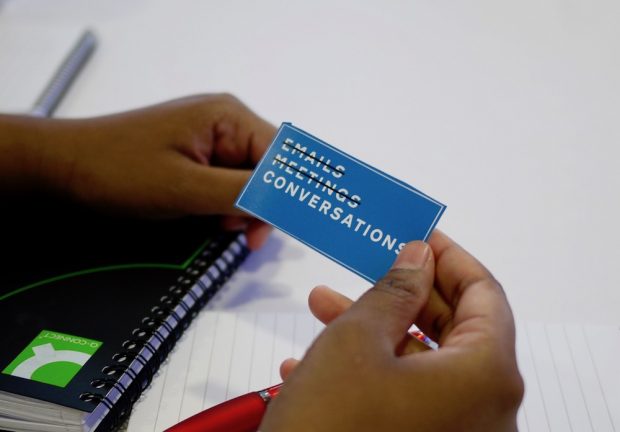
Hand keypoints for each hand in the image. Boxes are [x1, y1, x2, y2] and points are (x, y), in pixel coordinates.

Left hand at [1, 94, 274, 247]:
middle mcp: (227, 123)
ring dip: (245, 210)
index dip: (290, 196)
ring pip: (251, 181)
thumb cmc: (119, 171)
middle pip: (270, 169)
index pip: (282, 158)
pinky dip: (227, 206)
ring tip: (224, 231)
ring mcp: (211, 139)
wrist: (65, 168)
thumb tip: (294, 202)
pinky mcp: (198, 156)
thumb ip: (242, 193)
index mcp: (229, 118)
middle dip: (263, 207)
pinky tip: (212, 220)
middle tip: (247, 241)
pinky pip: (229, 183)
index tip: (287, 233)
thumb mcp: (185, 188)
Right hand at [260, 232, 523, 431]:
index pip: (485, 293)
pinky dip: (368, 371)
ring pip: (421, 363)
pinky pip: (406, 397)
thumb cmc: (330, 428)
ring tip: (326, 307)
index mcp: (485, 376)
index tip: (418, 235)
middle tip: (370, 265)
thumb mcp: (357, 338)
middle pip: (454, 329)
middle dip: (401, 293)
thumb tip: (417, 256)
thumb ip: (396, 289)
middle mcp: (484, 410)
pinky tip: (317, 360)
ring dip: (374, 330)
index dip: (448, 257)